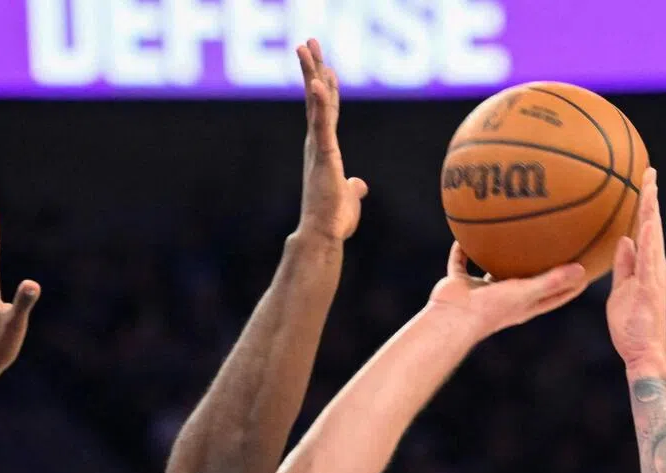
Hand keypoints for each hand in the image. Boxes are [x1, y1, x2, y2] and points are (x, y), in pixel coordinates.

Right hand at [294, 40, 367, 242]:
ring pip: (315, 104)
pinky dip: (321, 104)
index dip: (327, 89)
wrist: (323, 236)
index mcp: (323, 152)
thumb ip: (353, 188)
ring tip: (306, 47)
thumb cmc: (333, 222)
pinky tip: (319, 83)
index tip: (325, 67)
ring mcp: (318, 149)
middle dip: (312, 69)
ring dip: (311, 73)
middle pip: (316, 100)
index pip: (326, 113)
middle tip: (308, 42)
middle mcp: (316, 145)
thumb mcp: (349, 199)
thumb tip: (359, 185)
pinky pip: (322, 125)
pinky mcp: (323, 157)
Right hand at [429, 242, 586, 338]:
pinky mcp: (461, 283)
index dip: (572, 286)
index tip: (588, 270)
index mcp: (524, 306)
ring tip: (511, 233)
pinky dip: (464, 249)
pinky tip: (468, 231)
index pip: (555, 297)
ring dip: (501, 255)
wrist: (452, 319)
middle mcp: (505, 298)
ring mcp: (482, 292)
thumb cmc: (490, 310)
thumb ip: (551, 281)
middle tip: (555, 243)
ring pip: (494, 269)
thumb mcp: (525, 293)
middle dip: (541, 267)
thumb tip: (582, 270)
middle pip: (528, 281)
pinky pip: (462, 261)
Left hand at [606, 168, 665, 374]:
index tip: (642, 182)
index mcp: (646, 265)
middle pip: (653, 226)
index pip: (644, 229)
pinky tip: (647, 223)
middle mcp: (655, 266)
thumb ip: (624, 266)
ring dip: (652, 211)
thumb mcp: (621, 290)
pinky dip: (649, 240)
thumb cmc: (631, 325)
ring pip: (654, 237)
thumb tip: (623, 242)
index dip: (643, 206)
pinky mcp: (651, 288)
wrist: (643, 351)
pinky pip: (650, 260)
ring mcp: (655, 276)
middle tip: (649, 171)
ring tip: (650, 186)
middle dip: (651, 198)